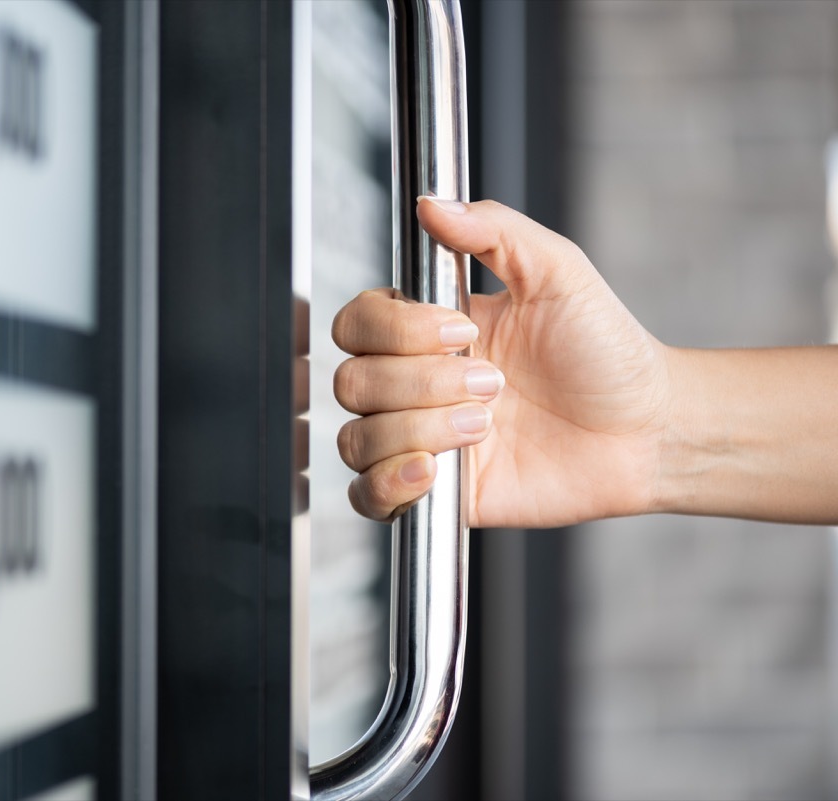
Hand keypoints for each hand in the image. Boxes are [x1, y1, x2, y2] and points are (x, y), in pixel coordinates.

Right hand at [332, 198, 670, 528]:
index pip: (357, 323)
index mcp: (429, 331)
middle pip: (352, 382)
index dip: (395, 329)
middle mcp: (415, 385)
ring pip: (356, 439)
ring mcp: (421, 440)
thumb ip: (493, 229)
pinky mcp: (436, 494)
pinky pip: (367, 498)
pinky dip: (387, 484)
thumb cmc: (607, 351)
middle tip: (493, 384)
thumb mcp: (557, 271)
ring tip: (485, 427)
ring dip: (420, 429)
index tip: (461, 331)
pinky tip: (433, 471)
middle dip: (422, 383)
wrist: (648, 429)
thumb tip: (431, 203)